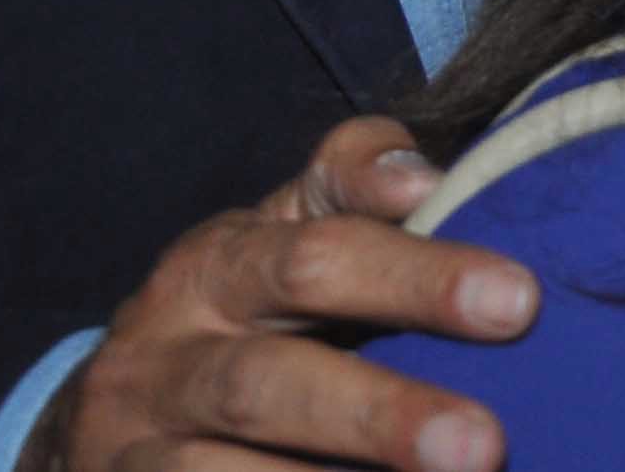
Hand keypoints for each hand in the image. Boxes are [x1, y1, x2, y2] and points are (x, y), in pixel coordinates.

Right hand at [26, 118, 535, 471]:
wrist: (107, 415)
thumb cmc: (242, 307)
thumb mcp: (284, 226)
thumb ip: (354, 181)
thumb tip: (424, 180)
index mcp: (215, 266)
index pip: (316, 257)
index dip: (415, 276)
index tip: (518, 302)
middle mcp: (164, 359)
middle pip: (268, 385)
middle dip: (380, 416)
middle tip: (484, 444)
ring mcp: (138, 449)